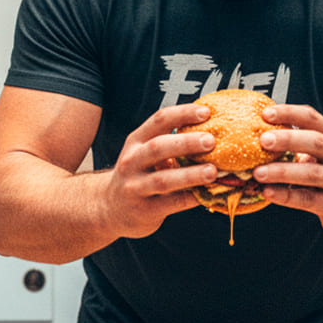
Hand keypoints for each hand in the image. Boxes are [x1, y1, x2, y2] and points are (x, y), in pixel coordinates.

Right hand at [100, 103, 217, 239]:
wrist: (110, 208)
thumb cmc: (138, 174)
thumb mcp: (144, 153)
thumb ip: (170, 142)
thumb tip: (212, 131)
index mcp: (137, 141)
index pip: (159, 120)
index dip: (183, 114)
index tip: (206, 112)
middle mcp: (132, 161)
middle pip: (159, 147)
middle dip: (186, 143)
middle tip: (211, 141)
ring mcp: (136, 187)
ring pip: (163, 179)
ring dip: (190, 175)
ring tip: (212, 172)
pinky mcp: (144, 210)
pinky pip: (172, 203)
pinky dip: (192, 197)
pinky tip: (209, 193)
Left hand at [252, 104, 322, 241]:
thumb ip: (301, 141)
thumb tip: (260, 129)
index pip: (312, 118)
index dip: (289, 113)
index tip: (265, 114)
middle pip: (315, 142)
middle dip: (287, 139)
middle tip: (263, 140)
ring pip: (311, 173)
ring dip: (282, 172)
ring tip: (258, 173)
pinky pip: (307, 199)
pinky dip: (285, 196)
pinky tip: (268, 192)